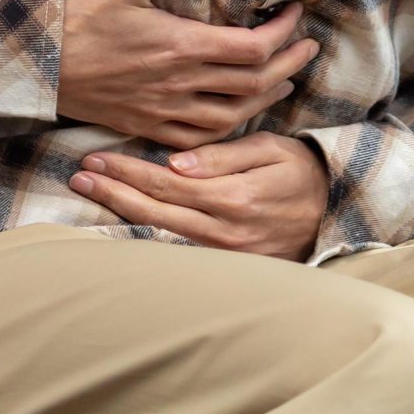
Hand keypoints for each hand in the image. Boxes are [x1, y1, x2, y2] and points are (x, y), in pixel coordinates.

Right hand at [55, 0, 319, 148]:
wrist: (33, 63)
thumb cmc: (78, 16)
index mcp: (181, 46)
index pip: (252, 48)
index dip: (283, 32)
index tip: (295, 15)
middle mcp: (179, 84)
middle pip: (252, 84)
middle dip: (288, 65)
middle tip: (308, 48)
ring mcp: (162, 110)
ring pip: (231, 117)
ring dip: (264, 100)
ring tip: (282, 82)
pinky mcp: (144, 125)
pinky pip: (196, 138)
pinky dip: (225, 129)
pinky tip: (235, 117)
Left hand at [69, 129, 332, 261]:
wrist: (335, 211)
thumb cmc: (301, 171)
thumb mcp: (271, 150)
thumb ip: (225, 156)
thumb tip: (177, 164)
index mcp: (234, 197)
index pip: (167, 182)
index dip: (128, 170)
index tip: (97, 158)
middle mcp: (223, 230)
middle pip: (155, 209)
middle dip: (113, 191)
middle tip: (78, 175)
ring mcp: (223, 252)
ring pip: (160, 230)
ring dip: (122, 210)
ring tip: (91, 193)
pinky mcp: (225, 263)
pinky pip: (177, 246)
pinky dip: (147, 231)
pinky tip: (123, 219)